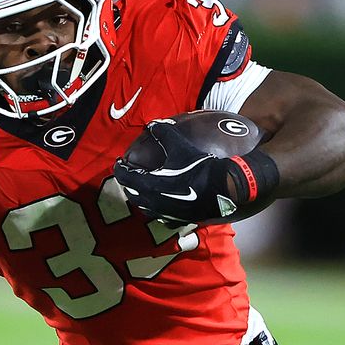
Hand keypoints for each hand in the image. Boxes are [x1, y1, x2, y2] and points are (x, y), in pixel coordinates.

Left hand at [111, 121, 239, 226]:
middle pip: (132, 194)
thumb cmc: (200, 167)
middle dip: (129, 183)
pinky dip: (157, 210)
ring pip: (145, 208)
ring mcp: (165, 214)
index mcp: (150, 185)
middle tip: (130, 173)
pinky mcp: (177, 220)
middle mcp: (154, 202)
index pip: (125, 177)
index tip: (120, 162)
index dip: (120, 168)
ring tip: (143, 188)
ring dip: (141, 197)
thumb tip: (153, 124)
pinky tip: (162, 204)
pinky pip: (160, 218)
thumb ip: (164, 134)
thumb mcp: (181, 146)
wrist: (223, 189)